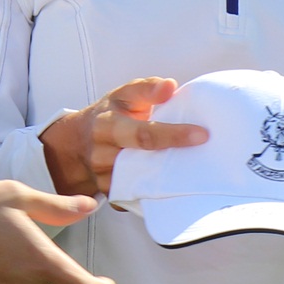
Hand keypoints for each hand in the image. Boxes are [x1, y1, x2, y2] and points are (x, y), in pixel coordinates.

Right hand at [40, 77, 208, 197]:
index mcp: (107, 126)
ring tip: (195, 168)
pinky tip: (176, 183)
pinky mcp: (112, 194)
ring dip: (169, 178)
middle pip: (144, 163)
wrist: (77, 143)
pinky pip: (138, 197)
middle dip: (175, 162)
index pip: (143, 134)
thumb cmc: (109, 114)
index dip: (173, 135)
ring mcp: (105, 179)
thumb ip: (147, 88)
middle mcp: (103, 156)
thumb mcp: (123, 94)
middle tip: (206, 155)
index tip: (201, 134)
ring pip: (143, 184)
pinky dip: (157, 192)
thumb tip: (171, 86)